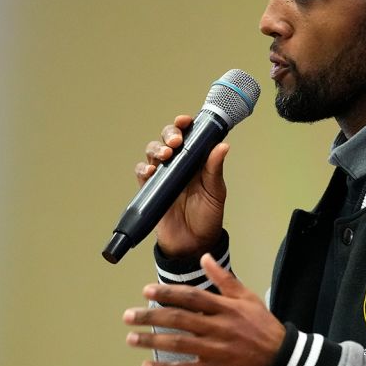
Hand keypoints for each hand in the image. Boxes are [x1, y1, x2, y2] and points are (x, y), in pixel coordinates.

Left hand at [124, 254, 285, 365]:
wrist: (282, 363)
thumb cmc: (264, 328)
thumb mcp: (249, 299)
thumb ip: (224, 279)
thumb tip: (205, 257)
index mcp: (227, 309)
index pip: (192, 297)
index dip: (168, 293)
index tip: (146, 291)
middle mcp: (219, 329)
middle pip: (179, 320)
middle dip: (151, 317)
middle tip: (128, 316)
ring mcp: (217, 352)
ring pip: (179, 345)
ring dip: (152, 342)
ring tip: (131, 338)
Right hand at [136, 115, 227, 257]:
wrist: (193, 244)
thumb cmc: (208, 218)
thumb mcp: (215, 192)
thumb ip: (215, 169)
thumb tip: (222, 146)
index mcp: (197, 161)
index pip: (189, 135)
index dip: (185, 125)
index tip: (185, 121)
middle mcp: (179, 165)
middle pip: (168, 139)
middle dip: (169, 134)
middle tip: (176, 142)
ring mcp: (164, 176)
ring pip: (153, 152)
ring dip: (156, 149)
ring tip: (165, 155)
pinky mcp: (151, 189)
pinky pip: (142, 173)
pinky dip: (143, 169)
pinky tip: (150, 172)